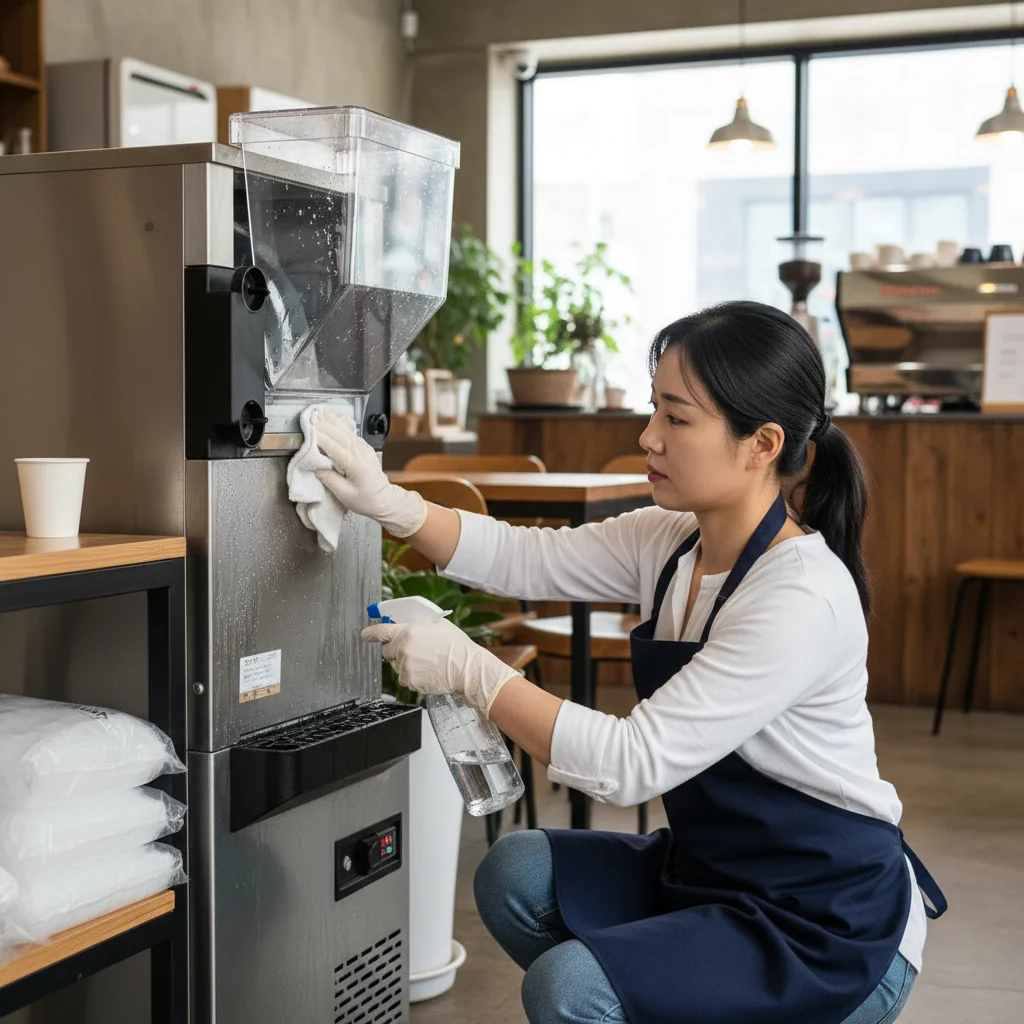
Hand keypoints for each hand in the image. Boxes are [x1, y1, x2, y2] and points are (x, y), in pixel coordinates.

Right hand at [314, 410, 426, 537]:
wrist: (384, 500)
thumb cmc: (366, 501)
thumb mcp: (345, 495)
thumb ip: (329, 480)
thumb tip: (316, 466)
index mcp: (355, 464)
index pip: (332, 446)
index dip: (318, 437)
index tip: (305, 430)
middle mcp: (360, 452)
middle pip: (338, 434)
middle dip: (321, 424)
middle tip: (306, 417)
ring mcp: (363, 447)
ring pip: (344, 430)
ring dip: (329, 420)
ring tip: (316, 412)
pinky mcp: (363, 447)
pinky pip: (349, 432)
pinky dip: (338, 424)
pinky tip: (330, 419)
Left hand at [362, 618, 518, 715]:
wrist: (466, 668)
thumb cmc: (456, 646)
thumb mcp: (437, 624)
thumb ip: (418, 625)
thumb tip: (409, 624)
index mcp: (407, 632)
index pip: (381, 631)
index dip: (371, 633)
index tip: (365, 635)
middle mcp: (402, 650)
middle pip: (387, 651)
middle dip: (395, 650)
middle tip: (413, 650)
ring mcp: (405, 667)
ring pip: (398, 666)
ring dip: (407, 664)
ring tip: (428, 662)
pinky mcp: (410, 681)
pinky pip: (406, 678)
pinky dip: (414, 676)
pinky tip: (429, 671)